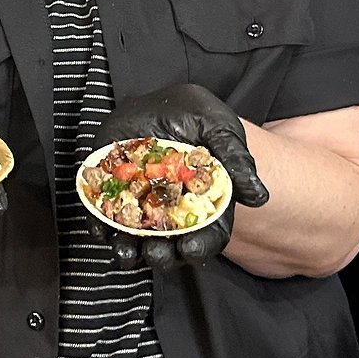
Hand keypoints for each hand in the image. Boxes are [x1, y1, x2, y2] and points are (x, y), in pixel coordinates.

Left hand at [86, 83, 270, 269]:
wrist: (155, 102)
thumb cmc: (193, 117)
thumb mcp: (218, 127)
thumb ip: (237, 159)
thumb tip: (258, 196)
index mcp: (204, 206)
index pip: (206, 237)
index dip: (200, 246)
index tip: (193, 248)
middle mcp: (171, 215)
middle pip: (169, 248)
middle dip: (162, 255)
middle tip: (156, 251)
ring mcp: (139, 209)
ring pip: (134, 242)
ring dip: (129, 250)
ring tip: (125, 248)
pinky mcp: (112, 198)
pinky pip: (103, 221)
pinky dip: (100, 226)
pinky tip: (100, 225)